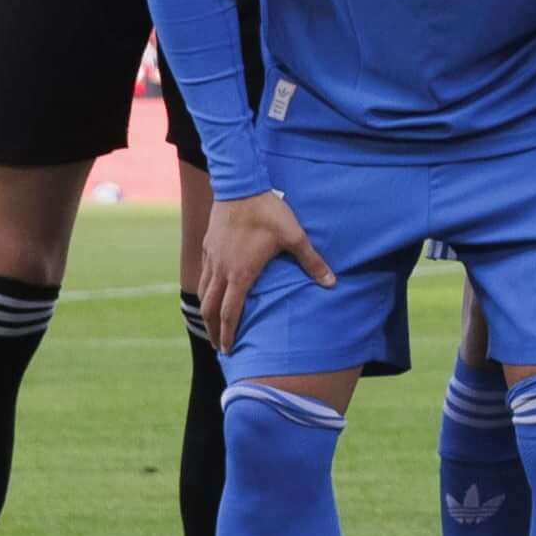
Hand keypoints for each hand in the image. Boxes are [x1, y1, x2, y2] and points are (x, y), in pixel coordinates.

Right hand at [196, 188, 332, 352]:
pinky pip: (203, 275)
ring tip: (212, 325)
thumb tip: (332, 282)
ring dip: (206, 312)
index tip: (229, 349)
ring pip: (203, 292)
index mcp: (240, 273)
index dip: (228, 333)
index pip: (230, 312)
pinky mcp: (208, 246)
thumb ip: (312, 262)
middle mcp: (221, 269)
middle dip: (212, 330)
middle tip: (219, 347)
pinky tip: (212, 292)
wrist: (240, 185)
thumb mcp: (294, 236)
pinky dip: (205, 290)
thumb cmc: (268, 212)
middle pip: (209, 308)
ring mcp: (212, 258)